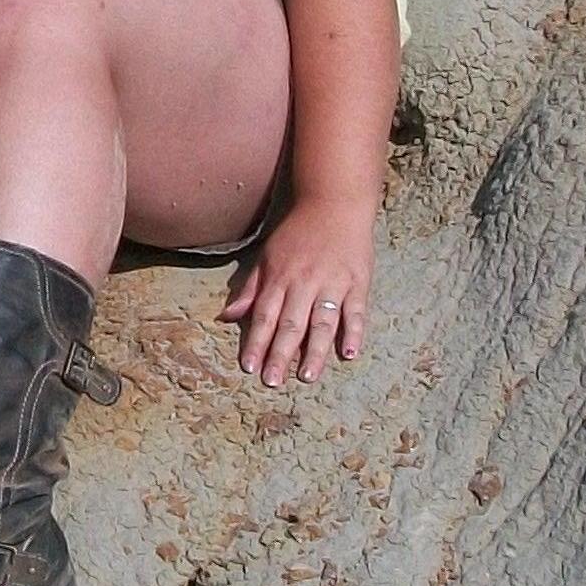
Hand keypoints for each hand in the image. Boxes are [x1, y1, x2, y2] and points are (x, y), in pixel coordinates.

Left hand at [219, 198, 374, 385]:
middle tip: (272, 381)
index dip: (256, 342)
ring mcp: (333, 283)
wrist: (334, 204)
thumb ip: (250, 288)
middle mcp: (304, 283)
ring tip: (307, 377)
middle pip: (290, 323)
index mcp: (280, 277)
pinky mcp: (358, 283)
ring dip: (314, 350)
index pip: (264, 315)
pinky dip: (353, 333)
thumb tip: (226, 316)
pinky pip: (356, 312)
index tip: (248, 367)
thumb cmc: (297, 233)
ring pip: (322, 322)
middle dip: (280, 354)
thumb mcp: (267, 255)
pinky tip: (348, 354)